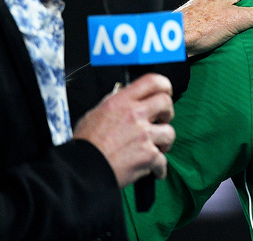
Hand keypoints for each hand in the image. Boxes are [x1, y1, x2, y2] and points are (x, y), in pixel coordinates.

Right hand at [73, 73, 174, 187]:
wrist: (82, 169)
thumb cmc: (86, 144)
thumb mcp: (95, 113)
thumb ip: (115, 103)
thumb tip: (125, 97)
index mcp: (121, 101)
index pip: (152, 81)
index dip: (164, 85)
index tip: (166, 92)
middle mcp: (135, 115)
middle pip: (166, 103)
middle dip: (167, 112)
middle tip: (162, 121)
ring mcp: (143, 135)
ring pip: (169, 132)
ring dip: (164, 142)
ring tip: (156, 147)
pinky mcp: (148, 156)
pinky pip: (163, 160)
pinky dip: (159, 168)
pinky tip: (153, 169)